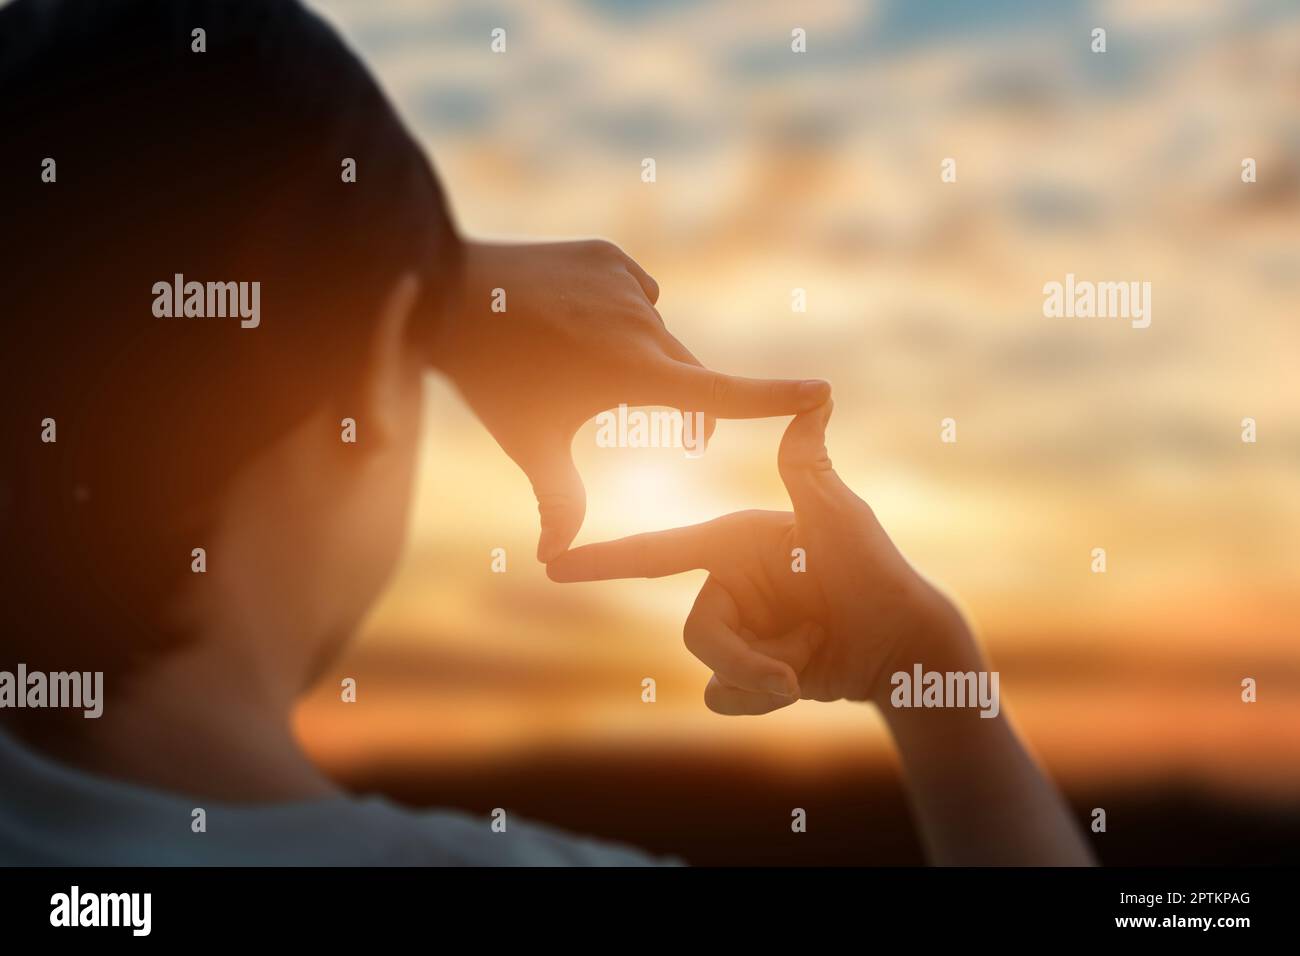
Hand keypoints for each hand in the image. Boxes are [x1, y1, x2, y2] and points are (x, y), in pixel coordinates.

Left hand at [431, 239, 830, 561]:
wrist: (443, 290)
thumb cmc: (491, 378)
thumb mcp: (529, 442)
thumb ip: (557, 500)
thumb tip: (554, 559)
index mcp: (632, 372)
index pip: (718, 393)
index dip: (772, 398)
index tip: (821, 393)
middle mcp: (641, 322)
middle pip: (685, 373)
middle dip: (685, 405)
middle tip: (681, 437)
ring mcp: (625, 283)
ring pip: (656, 332)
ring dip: (642, 355)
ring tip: (585, 363)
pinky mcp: (609, 256)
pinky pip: (634, 293)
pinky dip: (622, 312)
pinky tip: (582, 320)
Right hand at [546, 401, 973, 713]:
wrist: (903, 649)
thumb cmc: (878, 572)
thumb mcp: (841, 520)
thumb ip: (809, 468)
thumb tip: (816, 395)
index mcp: (733, 542)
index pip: (659, 551)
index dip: (604, 559)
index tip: (554, 563)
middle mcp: (728, 582)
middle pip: (695, 630)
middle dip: (742, 659)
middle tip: (792, 670)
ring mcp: (737, 627)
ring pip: (710, 668)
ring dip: (763, 679)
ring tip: (809, 663)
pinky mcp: (746, 670)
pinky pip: (722, 697)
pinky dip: (758, 700)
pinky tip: (798, 684)